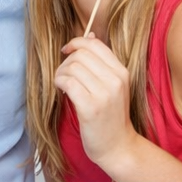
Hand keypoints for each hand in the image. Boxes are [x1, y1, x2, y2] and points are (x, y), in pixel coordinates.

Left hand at [53, 35, 136, 175]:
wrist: (118, 147)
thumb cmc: (111, 118)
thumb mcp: (113, 86)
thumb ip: (102, 62)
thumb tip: (89, 35)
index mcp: (122, 72)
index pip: (95, 44)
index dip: (76, 43)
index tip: (67, 52)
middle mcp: (115, 80)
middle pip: (81, 54)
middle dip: (66, 61)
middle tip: (64, 75)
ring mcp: (104, 94)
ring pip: (72, 67)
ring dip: (60, 74)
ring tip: (63, 85)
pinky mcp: (91, 107)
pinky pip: (68, 83)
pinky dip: (60, 84)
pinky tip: (62, 91)